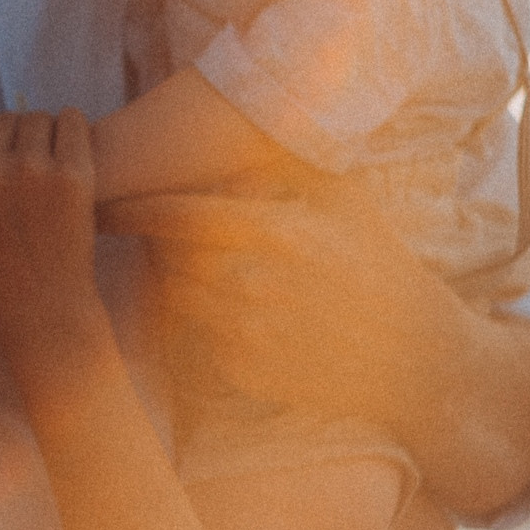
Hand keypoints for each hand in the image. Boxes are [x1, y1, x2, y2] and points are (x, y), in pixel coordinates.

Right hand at [0, 108, 108, 369]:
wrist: (41, 309)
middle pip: (6, 117)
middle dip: (18, 139)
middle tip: (30, 177)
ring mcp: (29, 167)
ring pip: (40, 117)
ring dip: (47, 138)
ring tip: (50, 175)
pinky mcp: (71, 173)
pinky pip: (73, 121)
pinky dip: (74, 133)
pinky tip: (72, 160)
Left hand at [103, 180, 529, 521]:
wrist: (421, 364)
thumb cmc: (385, 271)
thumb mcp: (348, 202)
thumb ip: (285, 169)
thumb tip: (230, 155)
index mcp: (280, 234)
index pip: (180, 216)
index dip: (135, 208)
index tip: (108, 203)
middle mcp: (257, 285)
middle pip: (170, 259)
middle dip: (158, 246)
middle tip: (157, 236)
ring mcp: (251, 335)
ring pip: (179, 300)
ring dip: (178, 283)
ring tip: (202, 271)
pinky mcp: (250, 374)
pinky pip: (200, 339)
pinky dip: (204, 323)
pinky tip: (234, 314)